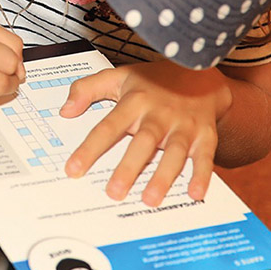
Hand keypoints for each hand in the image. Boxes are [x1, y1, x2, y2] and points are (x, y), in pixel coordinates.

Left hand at [60, 61, 233, 206]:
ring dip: (163, 176)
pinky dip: (202, 175)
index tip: (73, 170)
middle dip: (128, 168)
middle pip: (143, 143)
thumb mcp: (118, 76)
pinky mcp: (204, 134)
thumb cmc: (153, 81)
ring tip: (150, 199)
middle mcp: (159, 114)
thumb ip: (87, 89)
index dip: (90, 149)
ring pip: (174, 152)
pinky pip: (205, 156)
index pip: (108, 127)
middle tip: (114, 193)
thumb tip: (65, 111)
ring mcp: (183, 125)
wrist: (199, 70)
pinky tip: (195, 193)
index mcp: (134, 101)